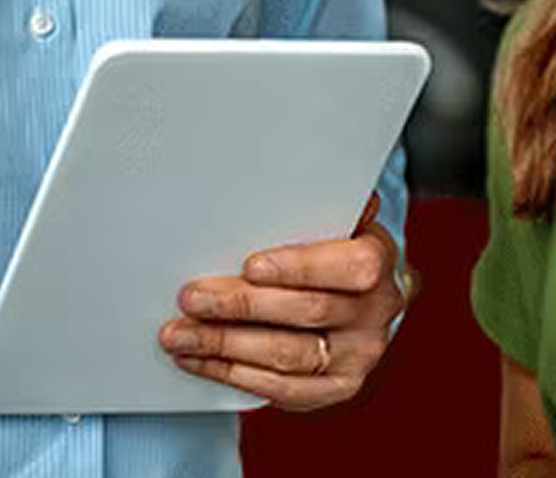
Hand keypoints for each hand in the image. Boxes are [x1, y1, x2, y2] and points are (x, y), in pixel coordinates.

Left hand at [158, 193, 403, 411]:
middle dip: (240, 306)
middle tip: (191, 297)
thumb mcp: (327, 217)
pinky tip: (199, 360)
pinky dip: (232, 373)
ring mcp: (358, 355)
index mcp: (377, 259)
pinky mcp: (336, 388)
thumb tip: (285, 167)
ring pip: (288, 355)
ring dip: (224, 345)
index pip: (349, 267)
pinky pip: (281, 389)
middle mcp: (376, 311)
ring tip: (178, 334)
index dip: (299, 267)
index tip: (249, 265)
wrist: (355, 298)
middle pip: (307, 312)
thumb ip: (311, 201)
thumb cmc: (326, 248)